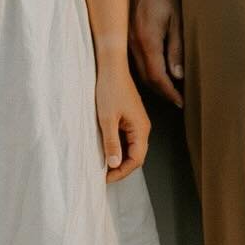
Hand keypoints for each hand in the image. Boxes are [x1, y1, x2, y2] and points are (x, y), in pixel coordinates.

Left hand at [96, 52, 151, 183]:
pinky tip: (105, 150)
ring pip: (131, 148)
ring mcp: (137, 123)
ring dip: (118, 158)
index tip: (105, 178)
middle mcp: (143, 127)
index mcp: (141, 129)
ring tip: (102, 165)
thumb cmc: (109, 89)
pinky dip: (117, 147)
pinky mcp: (130, 118)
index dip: (121, 172)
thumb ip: (111, 142)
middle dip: (120, 168)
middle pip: (135, 156)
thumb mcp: (107, 118)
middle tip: (102, 175)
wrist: (111, 66)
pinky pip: (126, 139)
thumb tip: (114, 164)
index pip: (136, 159)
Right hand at [129, 0, 184, 105]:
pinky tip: (155, 68)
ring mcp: (125, 38)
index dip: (169, 92)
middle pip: (146, 77)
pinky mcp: (124, 32)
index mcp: (147, 40)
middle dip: (162, 91)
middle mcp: (132, 43)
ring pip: (138, 70)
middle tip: (177, 98)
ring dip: (153, 81)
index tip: (181, 102)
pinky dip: (145, 69)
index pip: (157, 77)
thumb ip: (176, 49)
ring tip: (169, 87)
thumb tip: (177, 76)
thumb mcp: (176, 19)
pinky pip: (133, 59)